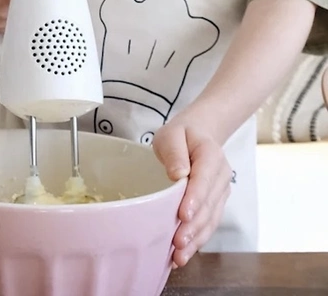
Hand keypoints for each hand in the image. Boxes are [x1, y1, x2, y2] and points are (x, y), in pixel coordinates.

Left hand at [152, 121, 230, 266]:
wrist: (198, 136)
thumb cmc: (180, 136)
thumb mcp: (171, 135)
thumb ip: (174, 152)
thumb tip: (178, 173)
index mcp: (211, 154)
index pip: (205, 178)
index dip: (195, 198)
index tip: (183, 215)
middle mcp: (222, 175)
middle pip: (209, 204)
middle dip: (194, 226)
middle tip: (177, 243)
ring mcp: (221, 192)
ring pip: (211, 219)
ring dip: (196, 239)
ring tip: (179, 256)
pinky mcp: (216, 204)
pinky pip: (208, 224)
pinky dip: (197, 240)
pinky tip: (183, 254)